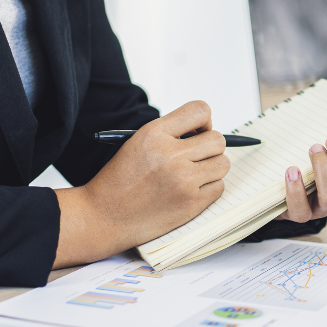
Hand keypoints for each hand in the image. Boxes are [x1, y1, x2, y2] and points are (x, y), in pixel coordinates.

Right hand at [54, 101, 228, 266]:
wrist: (104, 216)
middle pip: (218, 140)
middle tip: (196, 156)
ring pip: (222, 164)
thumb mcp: (136, 143)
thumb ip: (169, 134)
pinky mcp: (191, 204)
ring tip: (192, 174)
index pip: (200, 110)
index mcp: (154, 134)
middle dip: (210, 147)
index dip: (204, 121)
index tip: (198, 132)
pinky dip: (208, 188)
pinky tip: (189, 190)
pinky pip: (218, 187)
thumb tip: (204, 133)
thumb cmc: (119, 181)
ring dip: (212, 168)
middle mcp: (170, 155)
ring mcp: (183, 180)